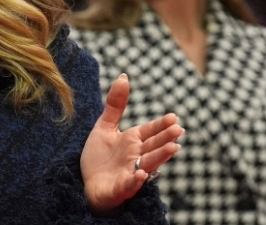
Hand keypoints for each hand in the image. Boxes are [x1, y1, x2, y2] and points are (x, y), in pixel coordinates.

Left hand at [81, 73, 183, 213]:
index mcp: (132, 141)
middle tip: (179, 131)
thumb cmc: (99, 157)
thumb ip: (115, 105)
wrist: (86, 184)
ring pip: (147, 164)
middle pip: (153, 147)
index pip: (150, 132)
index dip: (161, 125)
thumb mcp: (105, 126)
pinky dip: (135, 180)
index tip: (174, 118)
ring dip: (160, 157)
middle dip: (165, 139)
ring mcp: (129, 173)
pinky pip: (129, 185)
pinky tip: (141, 174)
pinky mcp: (118, 189)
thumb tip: (124, 76)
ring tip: (173, 148)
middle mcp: (134, 157)